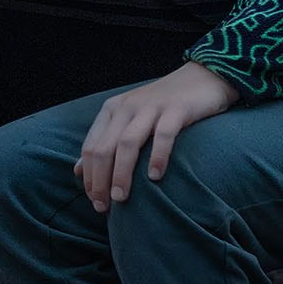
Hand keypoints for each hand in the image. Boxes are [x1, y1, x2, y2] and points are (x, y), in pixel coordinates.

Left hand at [74, 62, 239, 212]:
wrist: (203, 76)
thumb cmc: (164, 106)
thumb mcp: (129, 119)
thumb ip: (105, 142)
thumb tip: (78, 171)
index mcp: (112, 110)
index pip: (91, 147)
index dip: (89, 177)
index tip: (94, 201)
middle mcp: (127, 107)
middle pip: (104, 148)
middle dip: (100, 181)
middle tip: (104, 207)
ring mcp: (151, 107)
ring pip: (127, 143)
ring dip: (121, 173)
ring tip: (121, 198)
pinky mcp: (177, 109)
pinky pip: (163, 135)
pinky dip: (157, 157)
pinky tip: (155, 177)